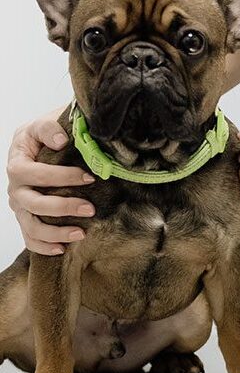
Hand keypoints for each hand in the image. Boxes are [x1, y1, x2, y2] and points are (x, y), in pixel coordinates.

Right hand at [6, 109, 95, 254]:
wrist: (40, 144)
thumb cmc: (44, 136)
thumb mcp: (43, 123)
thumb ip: (48, 128)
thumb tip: (59, 140)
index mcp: (17, 162)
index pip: (34, 174)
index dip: (60, 177)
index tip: (89, 178)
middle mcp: (15, 187)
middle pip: (33, 203)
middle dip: (63, 207)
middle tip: (90, 209)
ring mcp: (19, 206)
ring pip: (31, 226)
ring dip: (56, 232)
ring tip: (81, 233)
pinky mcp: (26, 218)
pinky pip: (30, 238)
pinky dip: (44, 247)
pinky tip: (63, 248)